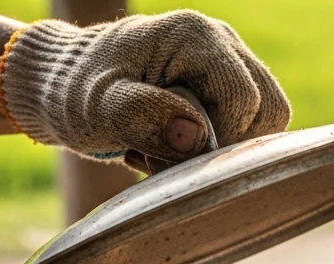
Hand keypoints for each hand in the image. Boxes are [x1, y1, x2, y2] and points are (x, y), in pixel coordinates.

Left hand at [0, 10, 290, 169]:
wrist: (65, 85)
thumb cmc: (77, 92)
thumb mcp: (98, 106)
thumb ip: (142, 115)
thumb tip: (196, 138)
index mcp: (195, 35)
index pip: (245, 100)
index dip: (217, 141)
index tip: (170, 157)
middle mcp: (222, 40)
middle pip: (268, 110)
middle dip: (223, 148)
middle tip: (166, 157)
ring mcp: (229, 61)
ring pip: (265, 121)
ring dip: (221, 151)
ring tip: (166, 151)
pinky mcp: (225, 85)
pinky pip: (248, 126)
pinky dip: (216, 148)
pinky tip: (172, 146)